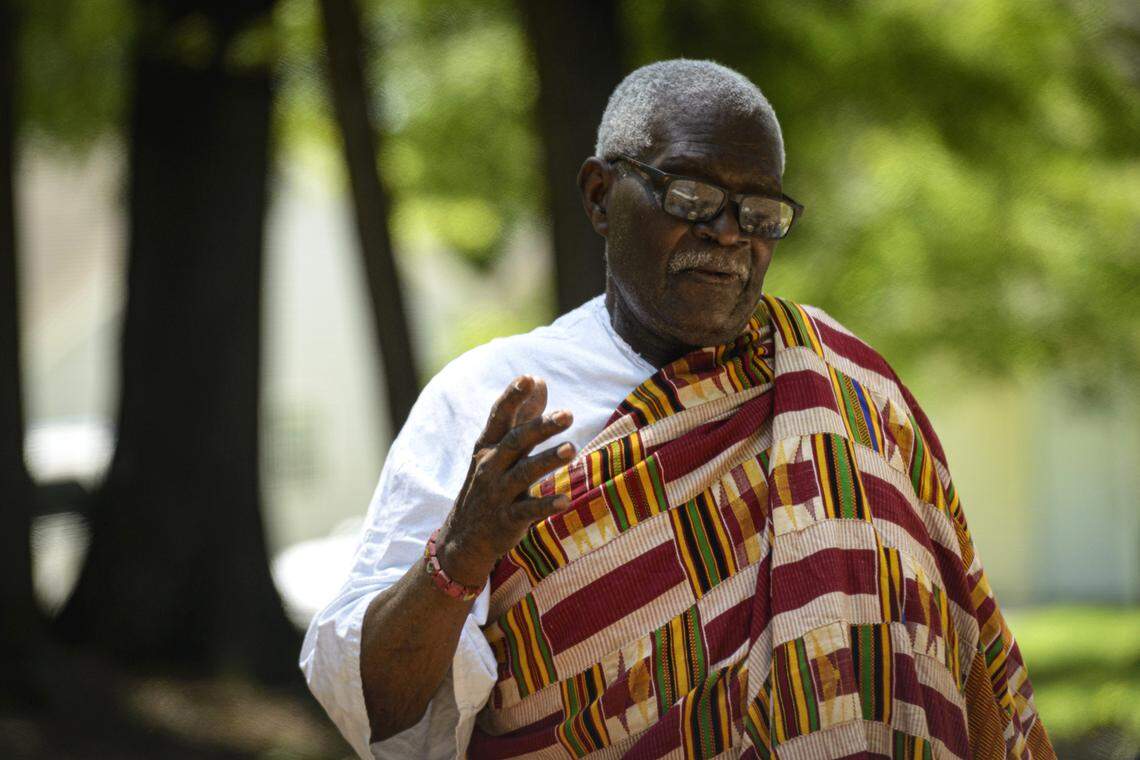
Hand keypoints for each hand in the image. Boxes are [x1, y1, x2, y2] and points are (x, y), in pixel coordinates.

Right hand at [434, 375, 574, 585]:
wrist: (462, 540)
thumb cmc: (488, 485)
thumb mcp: (499, 450)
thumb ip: (522, 416)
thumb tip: (539, 380)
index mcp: (488, 447)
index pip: (499, 417)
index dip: (512, 398)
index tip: (528, 378)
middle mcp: (490, 467)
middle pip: (515, 442)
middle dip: (540, 427)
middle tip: (568, 414)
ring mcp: (497, 494)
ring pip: (523, 473)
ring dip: (547, 460)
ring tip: (571, 449)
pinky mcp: (506, 521)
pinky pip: (527, 511)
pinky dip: (545, 505)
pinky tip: (565, 500)